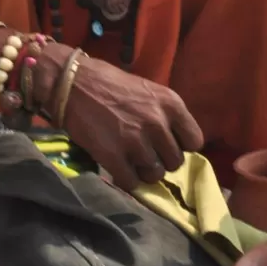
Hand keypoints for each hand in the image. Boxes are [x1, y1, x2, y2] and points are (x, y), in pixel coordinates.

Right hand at [36, 47, 203, 192]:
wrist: (72, 82)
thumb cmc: (109, 82)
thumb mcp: (147, 90)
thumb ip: (164, 114)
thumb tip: (173, 141)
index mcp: (170, 103)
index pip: (194, 141)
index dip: (180, 145)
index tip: (167, 144)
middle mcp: (157, 123)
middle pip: (175, 162)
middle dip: (161, 160)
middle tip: (145, 153)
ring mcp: (136, 141)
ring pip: (155, 175)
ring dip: (143, 171)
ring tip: (130, 160)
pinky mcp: (113, 156)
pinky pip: (131, 182)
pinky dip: (125, 179)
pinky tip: (117, 167)